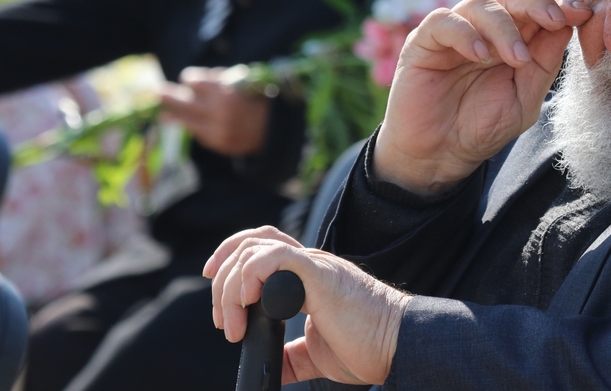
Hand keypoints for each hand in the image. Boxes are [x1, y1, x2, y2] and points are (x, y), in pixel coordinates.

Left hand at [159, 66, 269, 155]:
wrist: (276, 129)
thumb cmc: (257, 99)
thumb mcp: (242, 81)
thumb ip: (216, 79)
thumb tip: (188, 81)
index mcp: (227, 92)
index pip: (195, 82)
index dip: (189, 79)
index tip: (186, 79)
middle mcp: (220, 112)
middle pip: (185, 102)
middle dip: (170, 96)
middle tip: (157, 92)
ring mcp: (218, 130)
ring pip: (187, 121)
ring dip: (173, 115)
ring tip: (162, 113)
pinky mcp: (219, 144)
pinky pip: (199, 134)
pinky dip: (192, 127)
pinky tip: (182, 123)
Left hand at [204, 226, 409, 385]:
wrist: (395, 345)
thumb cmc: (367, 347)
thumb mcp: (318, 354)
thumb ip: (294, 355)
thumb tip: (272, 368)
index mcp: (307, 277)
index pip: (261, 245)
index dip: (230, 258)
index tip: (215, 288)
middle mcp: (308, 263)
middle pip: (249, 243)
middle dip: (221, 279)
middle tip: (223, 322)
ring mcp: (314, 264)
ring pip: (254, 249)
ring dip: (230, 287)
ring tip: (233, 324)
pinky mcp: (319, 272)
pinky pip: (276, 256)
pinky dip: (251, 275)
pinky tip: (249, 303)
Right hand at [375, 0, 591, 195]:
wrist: (439, 156)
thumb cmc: (480, 127)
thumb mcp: (524, 100)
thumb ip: (544, 64)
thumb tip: (568, 26)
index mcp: (511, 40)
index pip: (535, 9)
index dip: (557, 5)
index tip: (581, 13)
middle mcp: (483, 30)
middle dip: (536, 3)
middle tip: (555, 21)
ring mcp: (453, 33)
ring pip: (481, 4)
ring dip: (504, 27)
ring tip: (516, 59)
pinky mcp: (423, 41)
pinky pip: (443, 21)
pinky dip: (465, 33)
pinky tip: (480, 56)